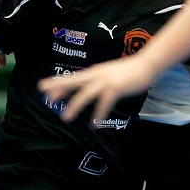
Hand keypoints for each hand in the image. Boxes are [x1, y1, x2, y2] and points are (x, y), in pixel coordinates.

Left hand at [39, 58, 155, 123]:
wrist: (146, 64)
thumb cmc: (127, 71)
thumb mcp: (107, 74)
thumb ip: (96, 80)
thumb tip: (85, 89)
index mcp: (93, 72)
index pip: (72, 78)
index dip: (58, 83)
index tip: (43, 89)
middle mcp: (96, 75)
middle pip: (74, 81)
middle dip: (59, 89)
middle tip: (47, 98)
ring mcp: (106, 80)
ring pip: (86, 93)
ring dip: (74, 105)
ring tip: (65, 118)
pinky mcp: (116, 87)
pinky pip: (104, 103)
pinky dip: (98, 114)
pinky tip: (94, 124)